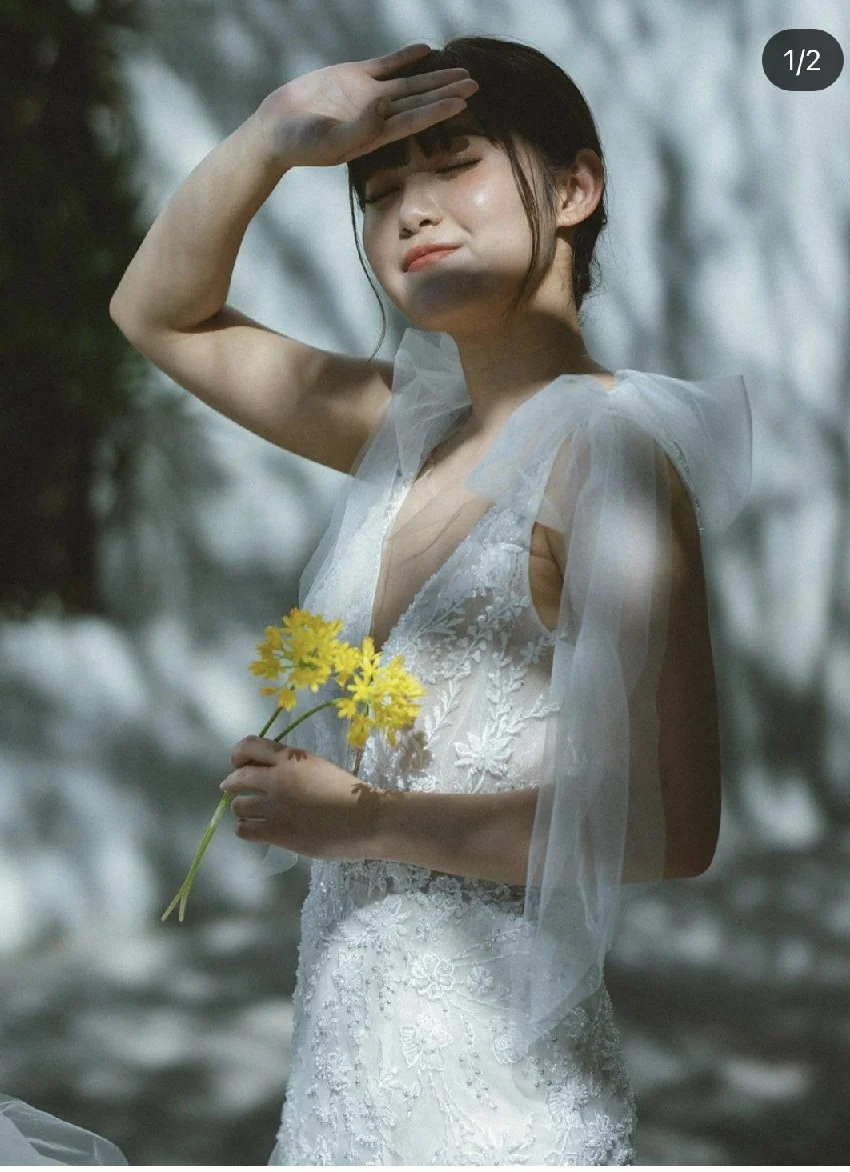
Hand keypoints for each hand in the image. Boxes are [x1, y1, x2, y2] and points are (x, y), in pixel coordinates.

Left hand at [220, 735, 384, 861]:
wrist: (365, 820)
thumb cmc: (348, 792)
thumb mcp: (317, 766)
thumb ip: (291, 766)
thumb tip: (265, 772)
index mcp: (290, 758)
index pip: (249, 745)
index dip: (238, 754)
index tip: (238, 763)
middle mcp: (277, 779)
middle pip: (238, 777)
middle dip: (231, 783)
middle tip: (232, 789)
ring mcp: (275, 807)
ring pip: (238, 806)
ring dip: (241, 808)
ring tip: (249, 814)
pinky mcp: (277, 833)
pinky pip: (244, 830)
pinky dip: (244, 829)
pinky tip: (254, 830)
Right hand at [254, 42, 478, 167]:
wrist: (276, 130)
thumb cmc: (301, 145)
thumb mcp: (331, 142)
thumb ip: (359, 127)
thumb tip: (384, 105)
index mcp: (376, 135)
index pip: (415, 120)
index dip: (438, 110)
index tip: (462, 102)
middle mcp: (378, 115)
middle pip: (420, 101)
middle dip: (447, 92)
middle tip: (475, 83)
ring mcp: (367, 94)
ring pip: (409, 83)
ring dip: (434, 76)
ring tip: (460, 69)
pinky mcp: (354, 77)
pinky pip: (386, 65)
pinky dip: (405, 57)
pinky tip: (425, 49)